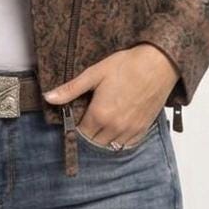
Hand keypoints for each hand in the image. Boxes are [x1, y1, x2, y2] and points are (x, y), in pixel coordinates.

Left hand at [42, 44, 180, 147]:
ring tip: (101, 124)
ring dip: (103, 139)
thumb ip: (70, 89)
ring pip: (110, 146)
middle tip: (88, 120)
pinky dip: (119, 140)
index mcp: (100, 115)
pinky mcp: (144, 128)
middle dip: (88, 134)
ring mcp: (131, 130)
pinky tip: (116, 128)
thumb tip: (48, 97)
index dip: (76, 127)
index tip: (76, 118)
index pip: (80, 134)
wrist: (159, 63)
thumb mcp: (94, 74)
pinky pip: (127, 144)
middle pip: (94, 142)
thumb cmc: (127, 65)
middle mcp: (115, 127)